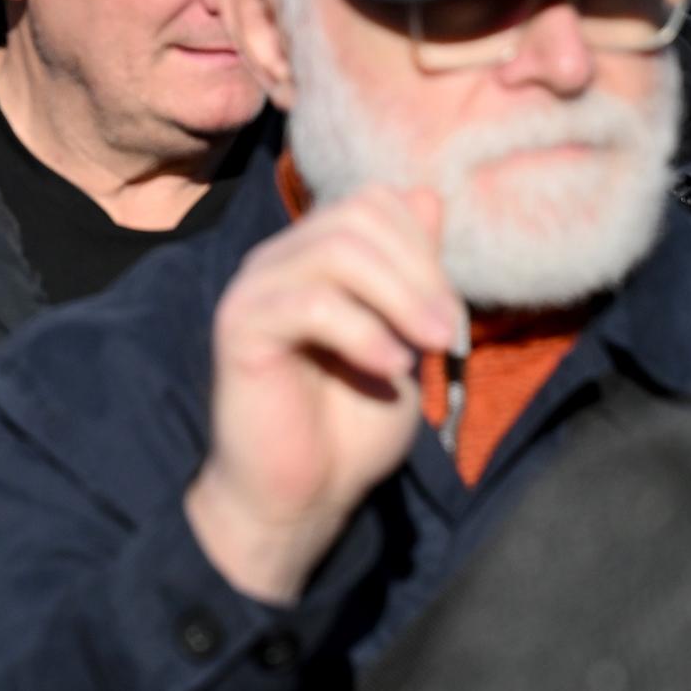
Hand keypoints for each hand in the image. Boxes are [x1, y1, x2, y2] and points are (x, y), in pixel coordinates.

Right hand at [185, 186, 457, 603]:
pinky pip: (308, 303)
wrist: (302, 495)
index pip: (374, 203)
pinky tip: (388, 370)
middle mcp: (279, 260)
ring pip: (336, 249)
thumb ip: (410, 275)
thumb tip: (425, 195)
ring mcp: (255, 289)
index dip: (425, 250)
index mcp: (314, 258)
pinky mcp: (240, 328)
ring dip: (400, 297)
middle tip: (443, 337)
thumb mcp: (402, 341)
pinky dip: (363, 332)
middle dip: (420, 270)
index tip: (449, 321)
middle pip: (358, 214)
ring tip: (425, 351)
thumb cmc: (350, 425)